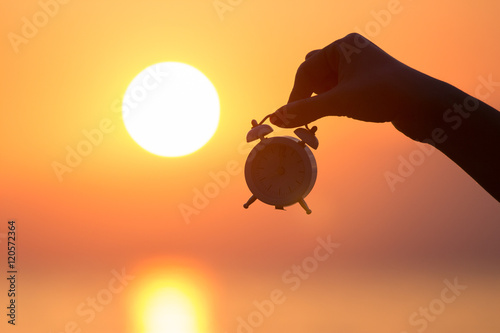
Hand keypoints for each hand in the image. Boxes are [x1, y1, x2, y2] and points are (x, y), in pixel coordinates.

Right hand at [270, 33, 462, 141]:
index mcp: (342, 46)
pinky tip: (340, 113)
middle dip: (308, 96)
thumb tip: (276, 118)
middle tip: (306, 116)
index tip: (289, 118)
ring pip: (326, 85)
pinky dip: (333, 104)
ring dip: (320, 102)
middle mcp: (349, 52)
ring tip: (326, 116)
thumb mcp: (339, 102)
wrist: (424, 105)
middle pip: (314, 75)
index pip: (306, 70)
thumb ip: (305, 109)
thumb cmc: (383, 95)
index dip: (295, 95)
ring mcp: (358, 67)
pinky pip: (339, 91)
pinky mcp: (366, 83)